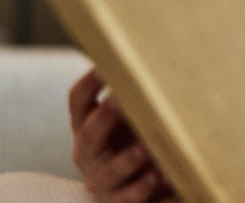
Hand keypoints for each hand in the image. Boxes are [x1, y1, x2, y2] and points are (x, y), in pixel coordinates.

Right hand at [69, 68, 179, 202]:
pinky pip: (131, 198)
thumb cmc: (134, 140)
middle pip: (90, 133)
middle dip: (106, 117)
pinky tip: (165, 179)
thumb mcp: (130, 117)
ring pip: (111, 171)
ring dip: (129, 159)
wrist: (134, 188)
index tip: (106, 64)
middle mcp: (88, 152)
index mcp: (87, 124)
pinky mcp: (119, 202)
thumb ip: (136, 96)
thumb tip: (161, 56)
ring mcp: (101, 180)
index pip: (79, 99)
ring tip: (148, 149)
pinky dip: (146, 190)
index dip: (90, 81)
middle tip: (122, 99)